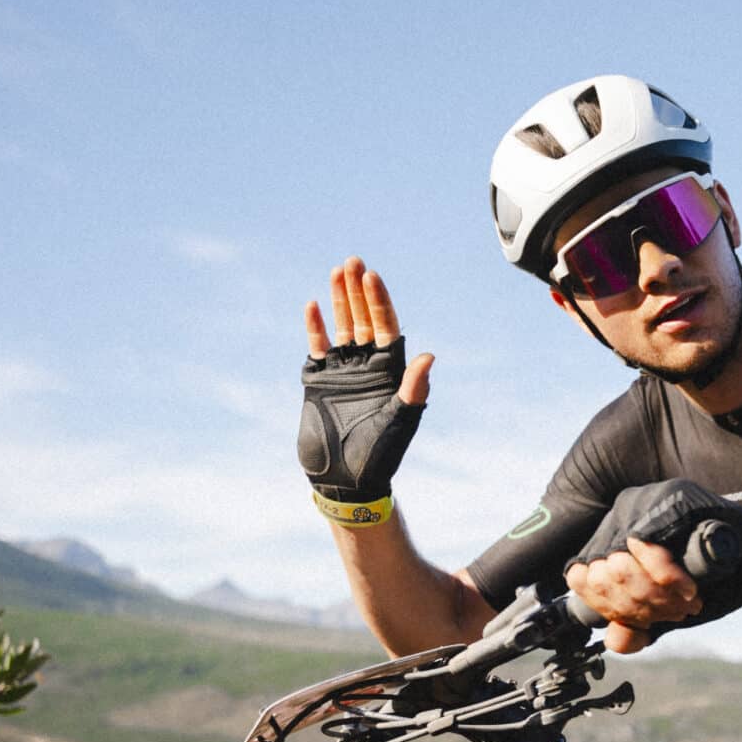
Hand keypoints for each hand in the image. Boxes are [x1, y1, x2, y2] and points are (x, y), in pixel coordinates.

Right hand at [298, 258, 434, 502]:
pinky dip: (316, 327)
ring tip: (337, 271)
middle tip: (353, 261)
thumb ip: (412, 389)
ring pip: (342, 327)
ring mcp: (343, 371)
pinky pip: (318, 347)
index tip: (372, 277)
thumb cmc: (379, 455)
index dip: (380, 302)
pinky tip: (313, 305)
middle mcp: (368, 366)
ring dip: (340, 300)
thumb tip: (428, 357)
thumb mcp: (399, 421)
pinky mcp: (319, 381)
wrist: (345, 480)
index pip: (386, 327)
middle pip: (364, 319)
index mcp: (390, 371)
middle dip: (359, 291)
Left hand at [569, 479, 741, 635]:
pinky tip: (688, 589)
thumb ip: (637, 627)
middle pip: (598, 573)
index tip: (643, 621)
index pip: (579, 578)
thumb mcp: (666, 612)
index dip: (608, 607)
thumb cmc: (714, 583)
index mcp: (613, 541)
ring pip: (617, 561)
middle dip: (636, 606)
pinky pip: (643, 542)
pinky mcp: (669, 499)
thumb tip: (615, 639)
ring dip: (653, 595)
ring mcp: (644, 502)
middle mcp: (621, 515)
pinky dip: (665, 575)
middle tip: (674, 612)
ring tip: (685, 602)